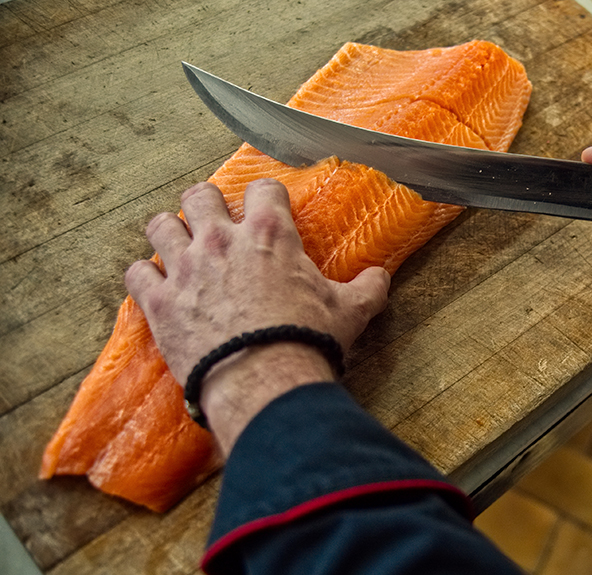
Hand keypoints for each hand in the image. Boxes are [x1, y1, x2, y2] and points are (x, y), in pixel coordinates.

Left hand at [125, 179, 389, 452]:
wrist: (265, 381)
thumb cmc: (308, 340)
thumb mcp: (351, 311)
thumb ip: (367, 288)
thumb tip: (381, 277)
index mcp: (270, 234)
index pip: (263, 188)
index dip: (266, 196)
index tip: (267, 208)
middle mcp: (221, 240)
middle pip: (199, 194)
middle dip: (205, 204)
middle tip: (214, 223)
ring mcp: (185, 268)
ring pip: (160, 225)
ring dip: (169, 233)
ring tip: (178, 247)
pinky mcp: (159, 301)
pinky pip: (137, 272)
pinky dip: (145, 276)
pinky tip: (155, 285)